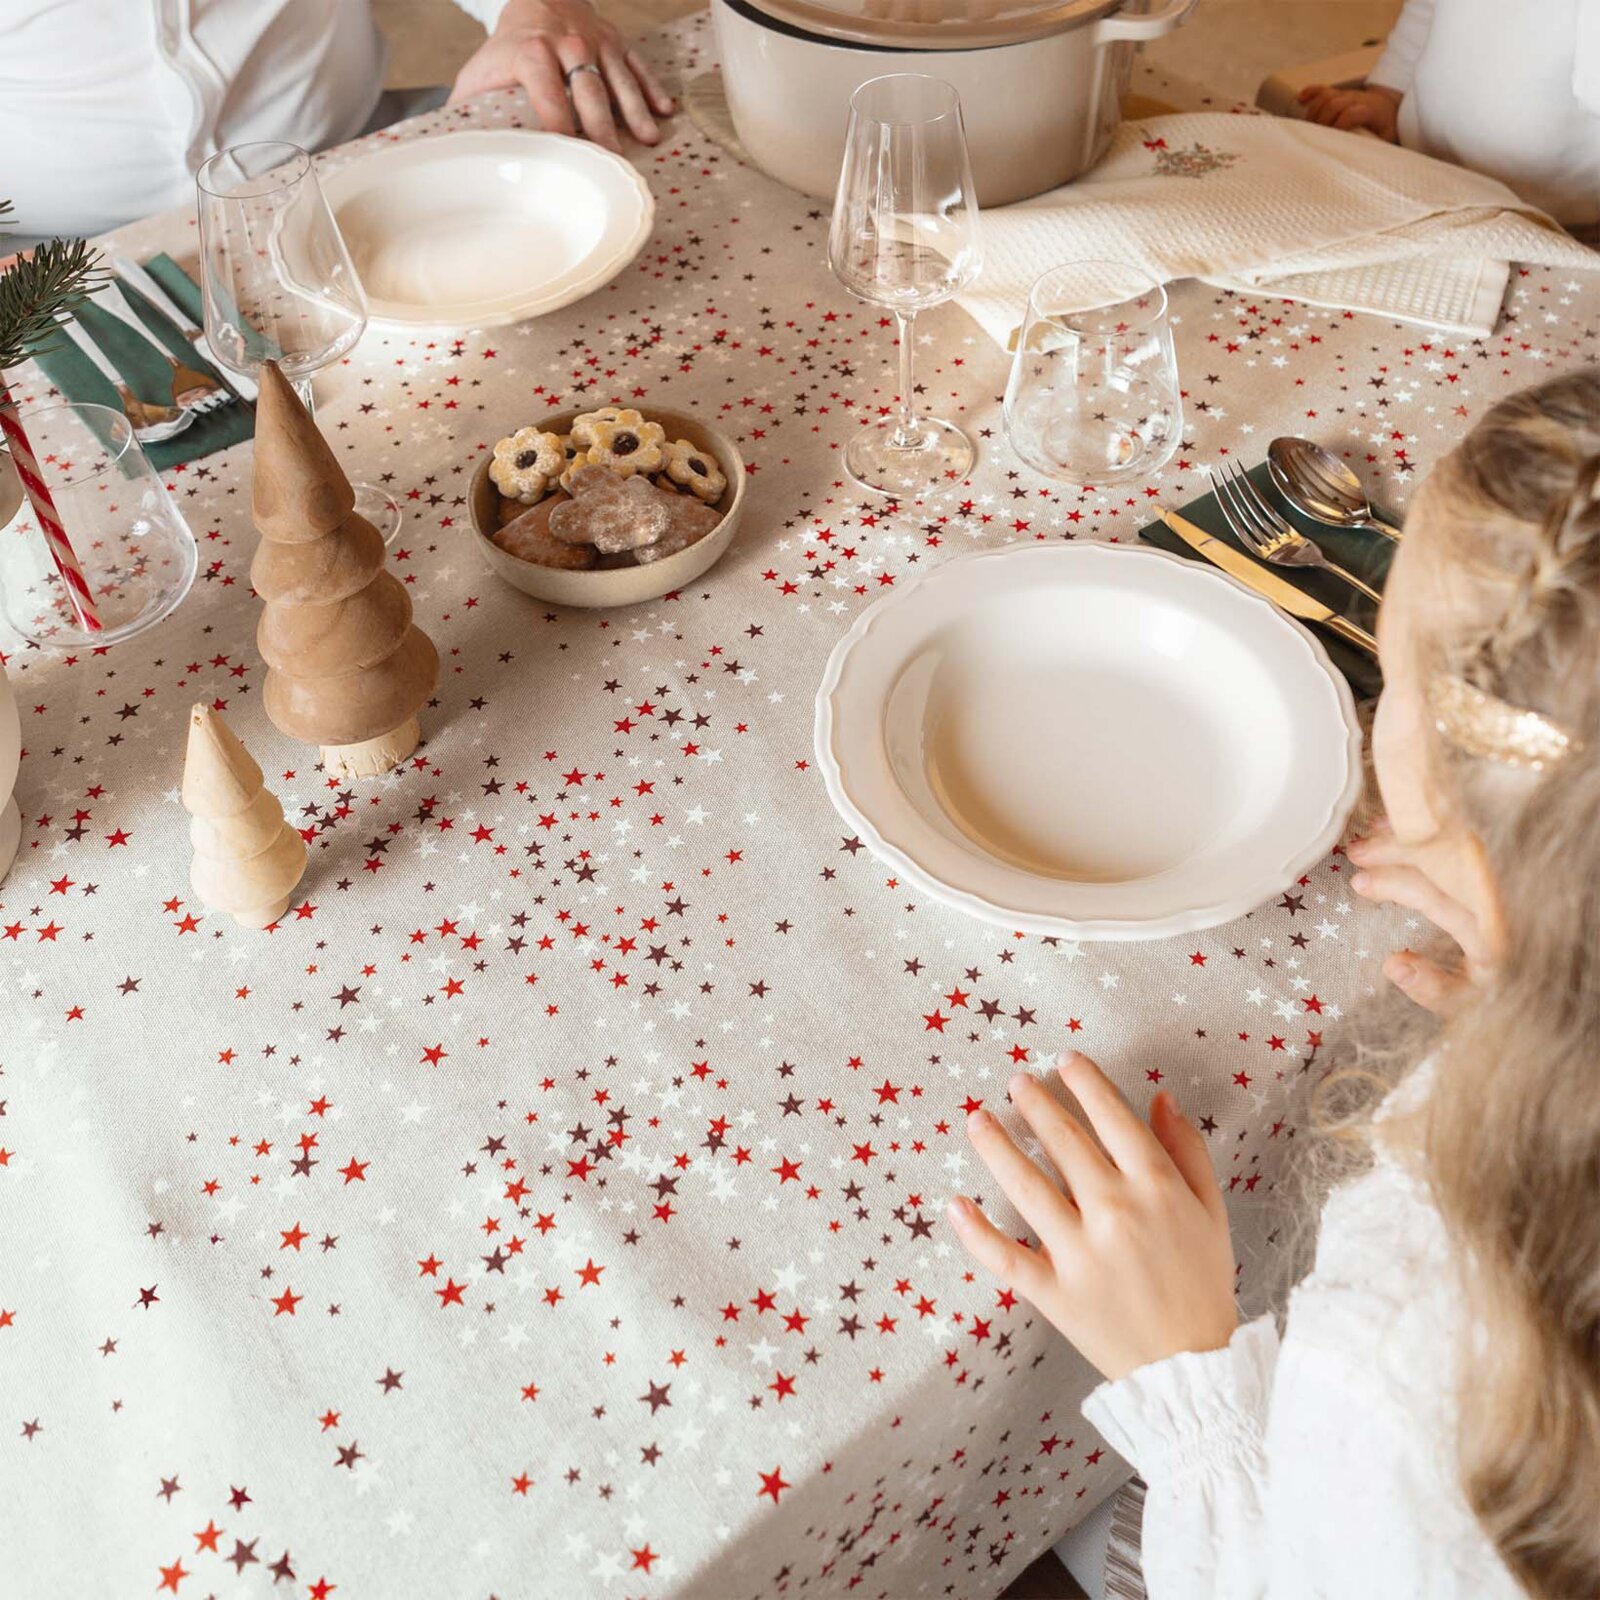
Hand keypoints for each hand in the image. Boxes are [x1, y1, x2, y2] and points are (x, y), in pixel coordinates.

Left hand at [449, 0, 676, 152]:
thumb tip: (456, 151)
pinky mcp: (617, 42)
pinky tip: (664, 111)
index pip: (546, 90)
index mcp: (532, 52)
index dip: (557, 121)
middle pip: (588, 89)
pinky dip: (652, 88)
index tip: (567, 151)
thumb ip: (471, 108)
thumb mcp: (483, 71)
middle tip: (611, 160)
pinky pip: (638, 65)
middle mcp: (567, 44)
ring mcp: (596, 42)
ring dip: (635, 111)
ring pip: (618, 78)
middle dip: (601, 125)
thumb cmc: (509, 49)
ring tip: (648, 139)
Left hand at [948, 1052, 1236, 1381]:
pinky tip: (954, 1205)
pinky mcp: (1053, 1292)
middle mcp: (1114, 1211)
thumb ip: (1186, 1150)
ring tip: (976, 1121)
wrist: (1193, 1367)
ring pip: (1026, 1187)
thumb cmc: (1203, 1282)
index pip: (1112, 1118)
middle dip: (1035, 1104)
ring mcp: (1079, 1252)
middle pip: (1063, 1143)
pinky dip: (976, 1233)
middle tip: (1015, 1082)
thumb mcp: (1210, 1210)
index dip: (1085, 1084)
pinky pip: (1006, 1257)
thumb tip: (1162, 1099)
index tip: (1064, 1061)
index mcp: (1156, 1187)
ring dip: (997, 1148)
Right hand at [1297, 83, 1401, 140]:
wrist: (1391, 107)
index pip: (1350, 113)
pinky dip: (1311, 93)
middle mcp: (1358, 99)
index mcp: (1371, 110)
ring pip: (1326, 97)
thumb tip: (1361, 163)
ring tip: (1308, 129)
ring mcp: (1347, 95)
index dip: (1339, 125)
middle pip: (1334, 104)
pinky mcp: (1339, 94)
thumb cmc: (1387, 127)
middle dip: (1322, 121)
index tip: (1332, 141)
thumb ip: (1375, 147)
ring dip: (1314, 112)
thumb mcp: (1387, 138)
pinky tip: (1300, 99)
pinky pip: (1323, 90)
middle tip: (1315, 139)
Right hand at [1347, 819, 1494, 1011]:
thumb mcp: (1468, 1003)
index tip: (1361, 883)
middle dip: (1398, 849)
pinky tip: (1406, 832)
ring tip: (1374, 835)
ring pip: (1459, 844)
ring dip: (1414, 837)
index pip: (1442, 895)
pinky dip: (1436, 835)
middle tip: (1356, 852)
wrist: (1551, 982)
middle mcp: (1504, 898)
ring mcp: (1507, 881)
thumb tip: (1392, 963)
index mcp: (1496, 931)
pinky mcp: (1505, 873)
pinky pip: (1470, 845)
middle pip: (1449, 859)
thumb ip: (1433, 988)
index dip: (1396, 883)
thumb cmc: (1505, 992)